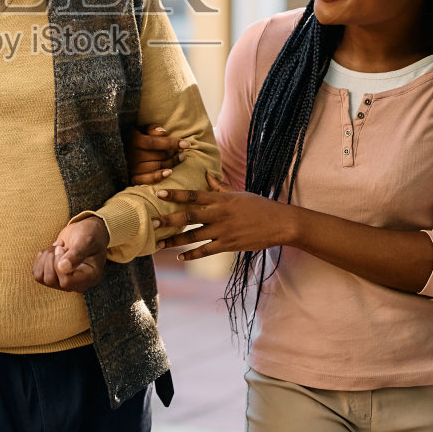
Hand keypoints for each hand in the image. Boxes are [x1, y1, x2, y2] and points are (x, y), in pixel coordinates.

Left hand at [32, 216, 107, 292]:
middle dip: (51, 258)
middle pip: (50, 280)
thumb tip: (62, 268)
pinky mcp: (54, 276)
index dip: (58, 263)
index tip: (62, 248)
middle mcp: (76, 284)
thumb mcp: (87, 240)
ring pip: (41, 277)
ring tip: (57, 248)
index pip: (65, 282)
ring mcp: (64, 282)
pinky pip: (37, 273)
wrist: (87, 233)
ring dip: (46, 258)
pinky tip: (52, 251)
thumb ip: (77, 253)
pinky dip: (41, 259)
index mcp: (89, 278)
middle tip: (60, 247)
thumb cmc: (91, 234)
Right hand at [127, 125, 186, 185]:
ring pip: (157, 166)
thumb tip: (163, 132)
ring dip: (172, 163)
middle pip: (159, 155)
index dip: (172, 143)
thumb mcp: (140, 129)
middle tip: (182, 151)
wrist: (117, 151)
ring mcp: (131, 167)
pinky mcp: (132, 177)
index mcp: (133, 140)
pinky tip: (169, 172)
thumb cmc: (134, 138)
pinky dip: (158, 177)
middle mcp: (132, 154)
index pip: (155, 142)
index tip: (187, 144)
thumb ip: (151, 129)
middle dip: (174, 153)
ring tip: (181, 158)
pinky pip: (146, 180)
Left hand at [152, 189, 292, 259]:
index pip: (194, 195)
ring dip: (174, 240)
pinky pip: (205, 251)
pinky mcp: (228, 245)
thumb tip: (207, 174)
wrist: (280, 223)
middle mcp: (219, 214)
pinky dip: (191, 255)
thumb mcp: (239, 193)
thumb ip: (220, 186)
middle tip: (152, 221)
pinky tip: (180, 257)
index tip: (159, 193)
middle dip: (169, 219)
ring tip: (158, 244)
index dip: (175, 194)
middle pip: (189, 216)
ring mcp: (223, 231)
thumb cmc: (259, 206)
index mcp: (221, 199)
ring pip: (193, 236)